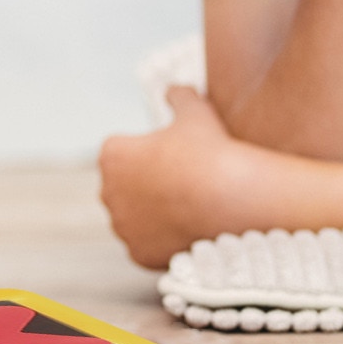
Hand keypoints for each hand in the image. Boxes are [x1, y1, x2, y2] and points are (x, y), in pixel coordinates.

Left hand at [98, 87, 286, 267]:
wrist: (234, 200)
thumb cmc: (211, 152)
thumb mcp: (195, 112)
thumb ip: (179, 96)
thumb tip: (173, 89)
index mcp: (111, 155)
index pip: (122, 152)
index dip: (148, 153)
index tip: (173, 156)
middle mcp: (107, 192)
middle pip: (125, 186)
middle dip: (145, 185)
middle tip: (181, 183)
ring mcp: (122, 226)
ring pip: (134, 218)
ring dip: (152, 214)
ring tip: (186, 208)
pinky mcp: (138, 254)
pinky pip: (147, 245)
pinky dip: (162, 241)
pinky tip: (186, 231)